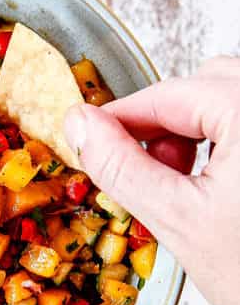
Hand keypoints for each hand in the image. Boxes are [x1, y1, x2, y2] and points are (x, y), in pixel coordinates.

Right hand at [63, 56, 239, 304]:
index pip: (173, 93)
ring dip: (196, 131)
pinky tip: (215, 186)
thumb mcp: (178, 221)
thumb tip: (79, 125)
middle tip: (142, 170)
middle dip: (164, 123)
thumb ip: (122, 166)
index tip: (88, 139)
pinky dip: (226, 143)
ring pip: (231, 99)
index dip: (122, 117)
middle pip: (207, 83)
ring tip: (182, 185)